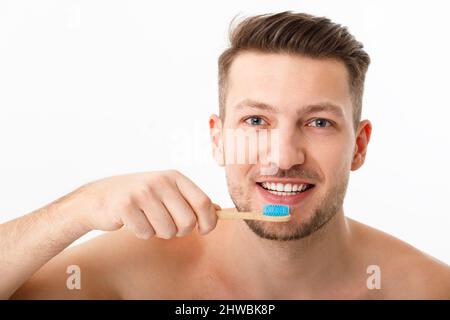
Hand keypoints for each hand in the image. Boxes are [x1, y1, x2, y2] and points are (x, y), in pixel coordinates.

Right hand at [64, 170, 218, 238]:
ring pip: (168, 231)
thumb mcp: (167, 191)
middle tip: (167, 225)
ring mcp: (143, 192)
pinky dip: (142, 233)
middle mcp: (161, 181)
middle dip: (180, 231)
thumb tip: (219, 210)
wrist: (99, 197)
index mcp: (175, 176)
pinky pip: (147, 234)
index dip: (209, 221)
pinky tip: (134, 221)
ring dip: (159, 233)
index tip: (205, 230)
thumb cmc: (139, 196)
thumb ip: (192, 199)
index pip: (203, 202)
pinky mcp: (126, 206)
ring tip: (148, 220)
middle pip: (188, 221)